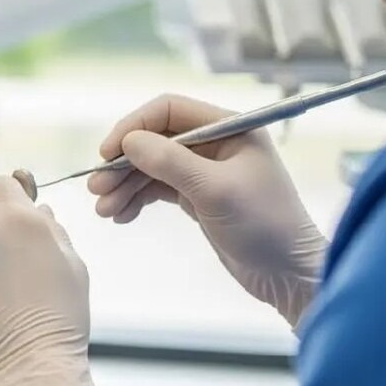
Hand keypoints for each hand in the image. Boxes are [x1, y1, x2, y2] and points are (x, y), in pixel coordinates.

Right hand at [89, 93, 328, 326]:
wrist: (289, 274)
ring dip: (125, 185)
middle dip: (124, 163)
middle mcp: (216, 144)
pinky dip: (138, 199)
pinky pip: (159, 189)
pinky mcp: (199, 197)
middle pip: (156, 140)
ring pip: (153, 167)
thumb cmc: (264, 225)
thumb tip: (129, 142)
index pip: (169, 110)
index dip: (135, 126)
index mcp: (229, 128)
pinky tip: (122, 215)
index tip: (108, 152)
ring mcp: (206, 171)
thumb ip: (170, 162)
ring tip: (104, 210)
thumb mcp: (215, 190)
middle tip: (97, 189)